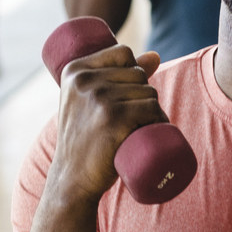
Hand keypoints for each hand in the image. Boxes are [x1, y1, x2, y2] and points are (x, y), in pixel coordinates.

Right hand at [47, 44, 166, 203]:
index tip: (127, 95)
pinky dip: (160, 120)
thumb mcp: (87, 102)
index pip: (123, 52)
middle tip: (135, 119)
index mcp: (74, 70)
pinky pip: (151, 109)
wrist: (72, 179)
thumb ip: (115, 74)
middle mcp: (84, 80)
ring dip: (154, 111)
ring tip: (142, 128)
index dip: (134, 70)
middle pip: (138, 74)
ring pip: (148, 92)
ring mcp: (99, 98)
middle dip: (144, 95)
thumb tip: (155, 56)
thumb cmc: (85, 139)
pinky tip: (154, 130)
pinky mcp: (114, 119)